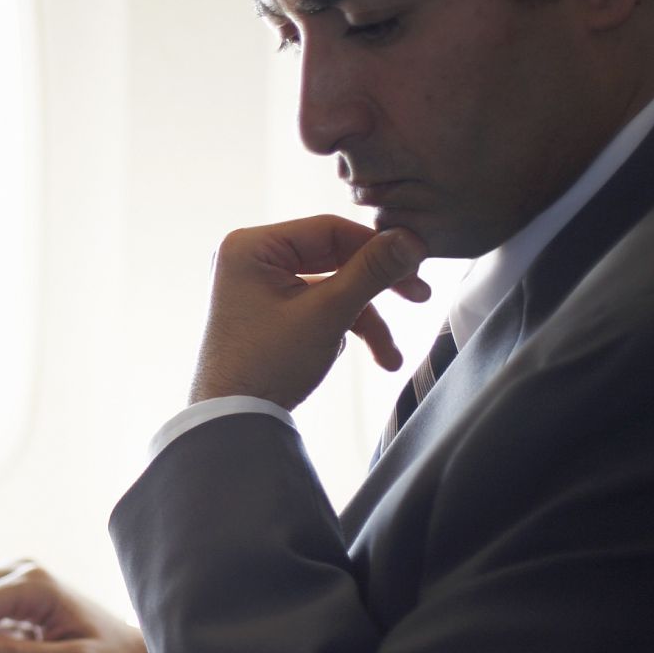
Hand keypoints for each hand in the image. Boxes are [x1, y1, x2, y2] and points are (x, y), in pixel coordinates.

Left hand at [191, 217, 429, 409]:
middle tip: (420, 297)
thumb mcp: (328, 313)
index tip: (418, 260)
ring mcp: (258, 289)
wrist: (234, 422)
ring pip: (330, 290)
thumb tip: (410, 239)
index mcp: (252, 246)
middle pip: (333, 259)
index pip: (329, 230)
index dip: (377, 245)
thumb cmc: (267, 365)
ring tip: (391, 357)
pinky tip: (352, 359)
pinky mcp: (269, 316)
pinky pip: (317, 309)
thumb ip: (371, 272)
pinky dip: (343, 331)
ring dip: (365, 321)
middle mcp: (251, 260)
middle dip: (375, 289)